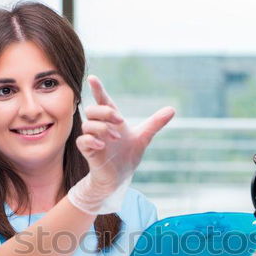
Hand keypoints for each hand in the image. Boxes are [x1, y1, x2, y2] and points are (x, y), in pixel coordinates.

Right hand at [73, 76, 174, 205]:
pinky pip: (82, 140)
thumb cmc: (128, 155)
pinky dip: (91, 140)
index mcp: (111, 120)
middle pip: (93, 110)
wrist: (120, 177)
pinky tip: (101, 145)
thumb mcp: (143, 137)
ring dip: (102, 128)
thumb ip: (155, 123)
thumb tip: (172, 109)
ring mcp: (93, 138)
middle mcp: (100, 126)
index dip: (98, 89)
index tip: (93, 78)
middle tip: (120, 121)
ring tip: (116, 138)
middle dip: (105, 112)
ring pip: (87, 124)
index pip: (102, 100)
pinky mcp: (88, 151)